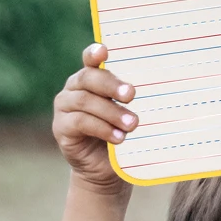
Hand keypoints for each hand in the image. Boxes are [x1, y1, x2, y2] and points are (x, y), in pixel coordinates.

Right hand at [52, 42, 137, 194]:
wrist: (106, 169)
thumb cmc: (121, 135)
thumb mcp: (128, 115)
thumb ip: (131, 102)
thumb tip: (159, 90)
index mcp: (91, 79)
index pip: (90, 60)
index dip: (95, 53)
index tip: (105, 50)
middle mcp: (74, 88)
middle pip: (88, 78)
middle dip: (111, 84)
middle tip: (131, 94)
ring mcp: (64, 107)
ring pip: (85, 101)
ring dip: (111, 112)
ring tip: (132, 124)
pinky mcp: (61, 127)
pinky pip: (79, 122)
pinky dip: (102, 128)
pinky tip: (119, 138)